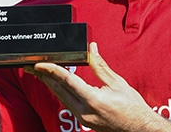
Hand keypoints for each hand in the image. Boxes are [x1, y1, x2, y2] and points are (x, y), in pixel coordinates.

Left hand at [25, 42, 170, 131]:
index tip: (39, 63)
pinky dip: (60, 92)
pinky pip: (67, 104)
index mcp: (93, 100)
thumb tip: (91, 48)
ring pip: (61, 98)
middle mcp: (84, 111)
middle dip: (43, 77)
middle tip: (31, 66)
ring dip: (50, 84)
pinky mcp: (84, 121)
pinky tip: (56, 85)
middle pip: (58, 91)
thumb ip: (100, 65)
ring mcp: (83, 118)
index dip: (51, 70)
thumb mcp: (117, 83)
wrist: (140, 129)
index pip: (66, 81)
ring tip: (39, 73)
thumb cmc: (132, 108)